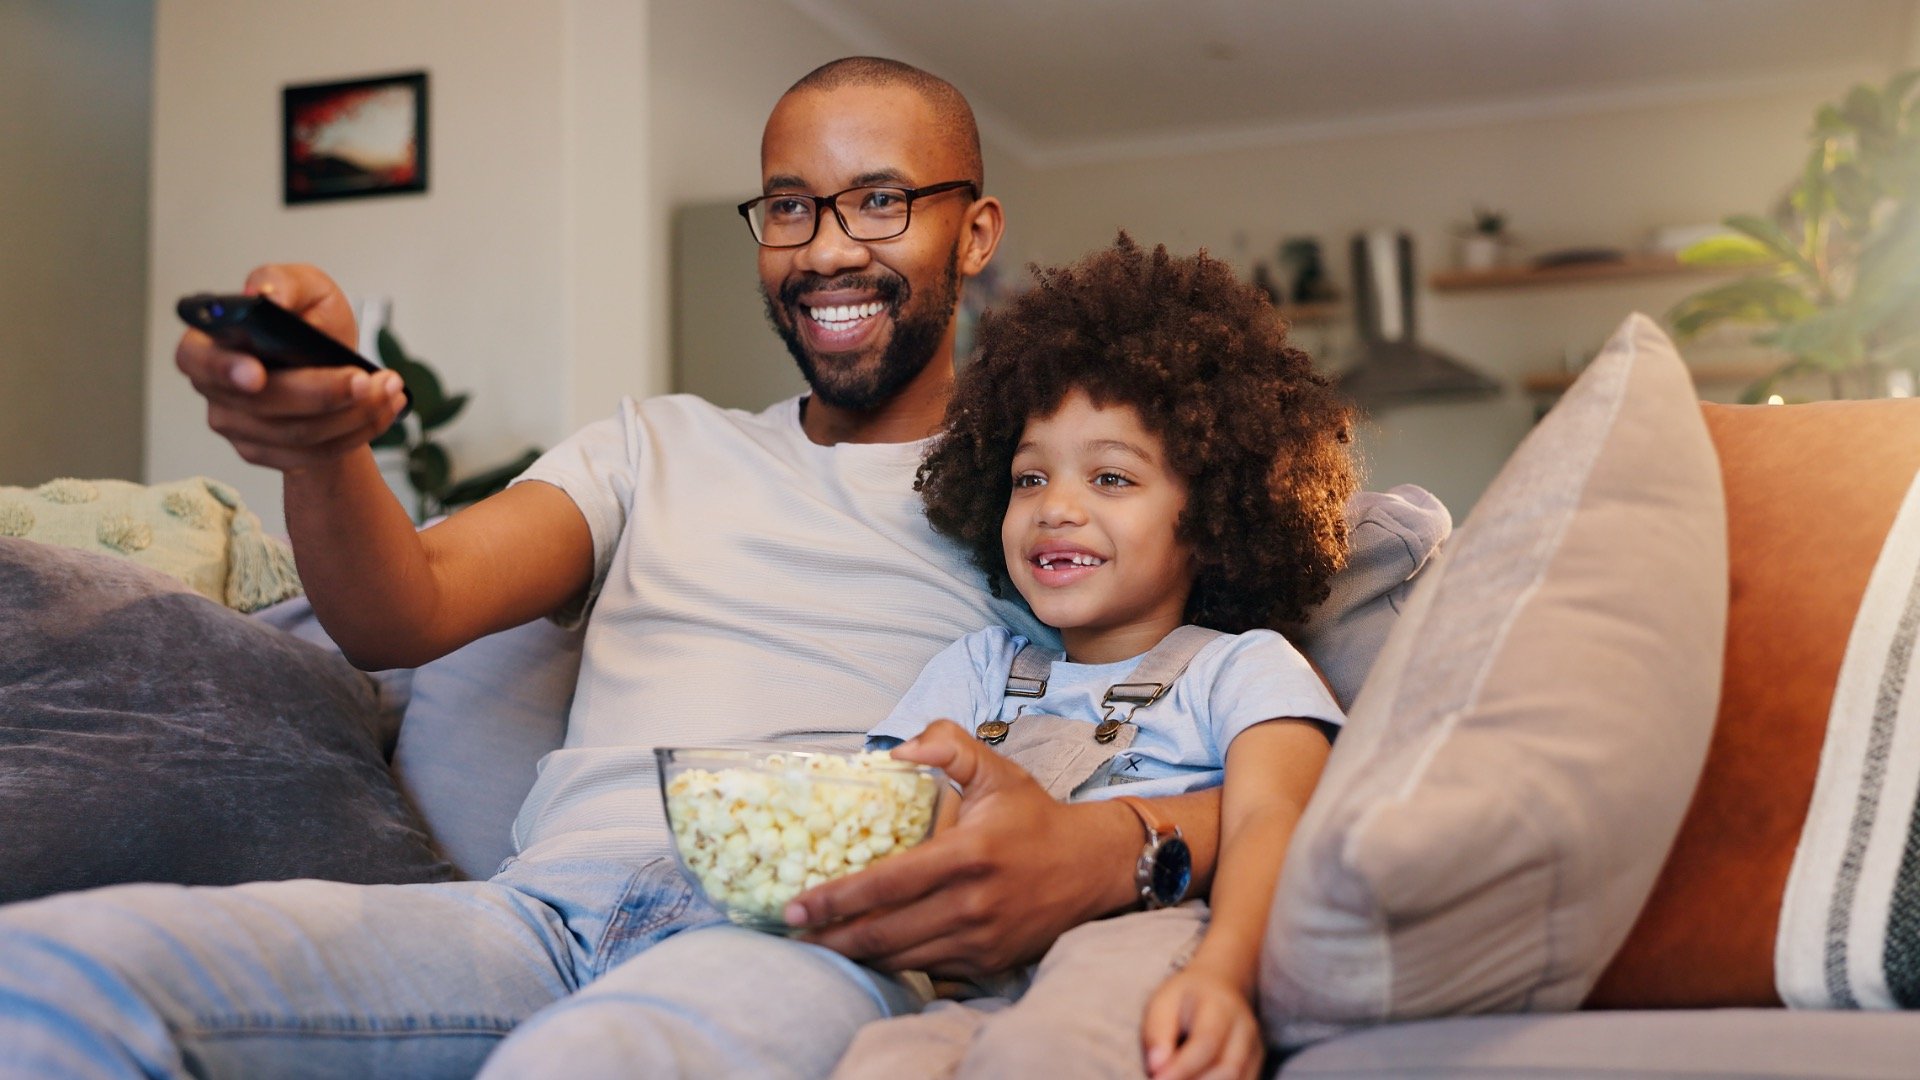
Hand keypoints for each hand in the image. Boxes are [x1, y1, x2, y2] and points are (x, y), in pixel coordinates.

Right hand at [176, 264, 407, 471]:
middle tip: (366, 379)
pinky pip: (316, 454)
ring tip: (389, 387)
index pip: (196, 360)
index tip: (257, 373)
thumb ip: (283, 282)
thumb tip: (267, 294)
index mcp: (209, 343)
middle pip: (264, 403)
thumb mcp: (305, 287)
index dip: (224, 369)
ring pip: (298, 433)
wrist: (333, 365)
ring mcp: (239, 428)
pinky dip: (359, 431)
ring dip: (354, 413)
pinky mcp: (269, 454)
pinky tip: (384, 409)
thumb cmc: (309, 321)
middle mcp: (217, 390)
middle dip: (322, 392)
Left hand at [782, 720, 1123, 976]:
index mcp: (968, 854)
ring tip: (820, 944)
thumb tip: (900, 750)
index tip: (796, 906)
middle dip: (832, 936)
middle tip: (792, 933)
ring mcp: (981, 939)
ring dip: (857, 954)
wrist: (1094, 868)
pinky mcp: (988, 963)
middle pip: (885, 932)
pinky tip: (868, 952)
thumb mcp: (996, 772)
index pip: (887, 883)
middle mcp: (973, 903)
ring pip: (902, 957)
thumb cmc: (1036, 818)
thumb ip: (949, 748)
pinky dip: (894, 963)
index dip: (836, 898)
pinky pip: (928, 969)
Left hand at [1140, 965, 1262, 1079]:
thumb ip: (1157, 1034)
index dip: (1181, 1067)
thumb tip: (1156, 1067)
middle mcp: (1245, 1028)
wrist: (1218, 989)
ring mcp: (1255, 1049)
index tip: (1156, 1078)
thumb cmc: (1184, 1000)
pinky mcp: (1255, 1066)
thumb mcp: (1162, 1003)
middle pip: (1227, 1069)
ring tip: (1176, 1079)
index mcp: (1221, 1006)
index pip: (1206, 1042)